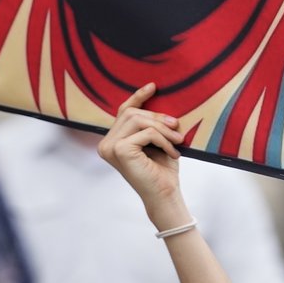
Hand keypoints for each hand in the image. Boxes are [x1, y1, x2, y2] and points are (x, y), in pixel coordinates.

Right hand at [97, 84, 189, 222]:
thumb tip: (157, 95)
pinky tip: (173, 153)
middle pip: (131, 113)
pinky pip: (146, 133)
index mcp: (112, 140)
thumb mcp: (156, 140)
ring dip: (163, 129)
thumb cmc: (162, 170)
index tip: (153, 86)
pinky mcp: (120, 150)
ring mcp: (110, 147)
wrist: (165, 196)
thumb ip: (151, 122)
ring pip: (139, 120)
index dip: (138, 97)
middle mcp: (106, 143)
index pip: (123, 112)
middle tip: (177, 127)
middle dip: (157, 117)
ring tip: (178, 140)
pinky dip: (164, 140)